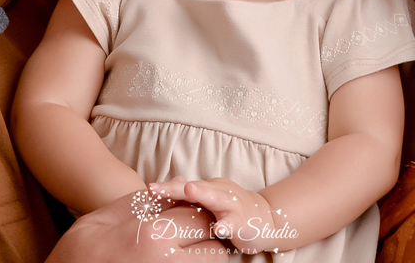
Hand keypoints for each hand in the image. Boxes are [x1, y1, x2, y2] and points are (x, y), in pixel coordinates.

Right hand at [48, 188, 222, 261]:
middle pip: (214, 248)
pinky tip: (177, 260)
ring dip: (206, 257)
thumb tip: (179, 184)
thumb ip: (150, 201)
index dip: (197, 211)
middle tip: (192, 236)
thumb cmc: (83, 248)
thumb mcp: (113, 215)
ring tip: (186, 251)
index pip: (198, 217)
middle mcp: (168, 262)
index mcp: (154, 235)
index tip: (189, 213)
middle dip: (208, 239)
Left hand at [152, 177, 295, 254]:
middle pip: (193, 188)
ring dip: (201, 194)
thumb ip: (189, 198)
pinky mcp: (243, 221)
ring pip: (215, 198)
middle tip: (154, 188)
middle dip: (173, 188)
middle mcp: (218, 192)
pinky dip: (227, 224)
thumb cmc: (231, 210)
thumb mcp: (209, 201)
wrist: (267, 218)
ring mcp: (231, 205)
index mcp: (207, 188)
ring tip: (188, 190)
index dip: (165, 188)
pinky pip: (234, 222)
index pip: (182, 187)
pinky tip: (219, 229)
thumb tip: (159, 193)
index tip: (147, 189)